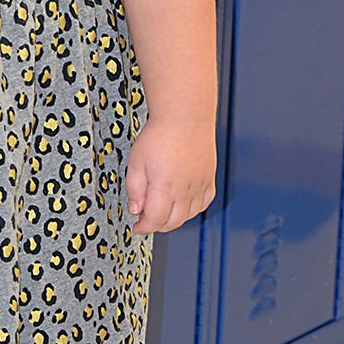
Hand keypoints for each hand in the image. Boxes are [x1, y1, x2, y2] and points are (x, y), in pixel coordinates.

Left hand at [125, 118, 215, 234]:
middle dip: (157, 225)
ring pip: (188, 215)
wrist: (185, 116)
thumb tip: (136, 210)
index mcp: (165, 186)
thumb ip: (134, 189)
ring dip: (174, 219)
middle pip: (173, 222)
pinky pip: (203, 204)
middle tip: (146, 219)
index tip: (137, 227)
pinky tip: (182, 204)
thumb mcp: (136, 161)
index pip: (156, 219)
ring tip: (162, 209)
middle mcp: (185, 189)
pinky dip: (192, 209)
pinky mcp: (209, 179)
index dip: (144, 227)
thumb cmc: (160, 134)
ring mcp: (200, 185)